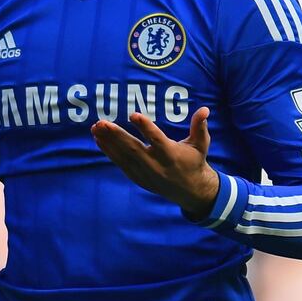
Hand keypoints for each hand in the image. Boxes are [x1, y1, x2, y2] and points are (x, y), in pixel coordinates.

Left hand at [91, 106, 219, 217]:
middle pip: (133, 149)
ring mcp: (144, 173)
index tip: (133, 114)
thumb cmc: (194, 161)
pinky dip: (109, 151)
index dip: (145, 127)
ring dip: (108, 142)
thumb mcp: (201, 144)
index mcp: (171, 154)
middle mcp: (155, 165)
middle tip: (102, 122)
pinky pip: (120, 163)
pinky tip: (99, 139)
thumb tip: (205, 109)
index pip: (156, 139)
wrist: (189, 190)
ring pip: (123, 156)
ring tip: (96, 127)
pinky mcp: (137, 177)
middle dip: (117, 136)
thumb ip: (200, 127)